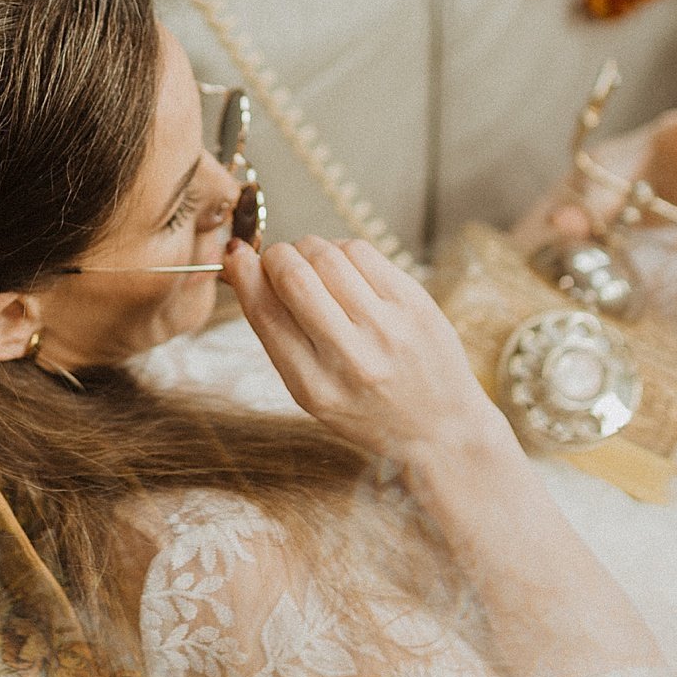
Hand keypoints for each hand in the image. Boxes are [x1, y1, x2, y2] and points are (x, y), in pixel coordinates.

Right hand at [222, 234, 512, 473]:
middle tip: (278, 261)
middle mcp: (352, 357)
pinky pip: (362, 251)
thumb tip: (243, 268)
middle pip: (295, 277)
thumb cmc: (367, 409)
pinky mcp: (414, 302)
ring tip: (312, 264)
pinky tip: (343, 267)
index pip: (266, 314)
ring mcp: (388, 327)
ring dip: (308, 248)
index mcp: (315, 388)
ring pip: (328, 255)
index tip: (237, 256)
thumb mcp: (311, 392)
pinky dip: (341, 249)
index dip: (244, 275)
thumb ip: (278, 336)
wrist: (439, 427)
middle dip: (276, 256)